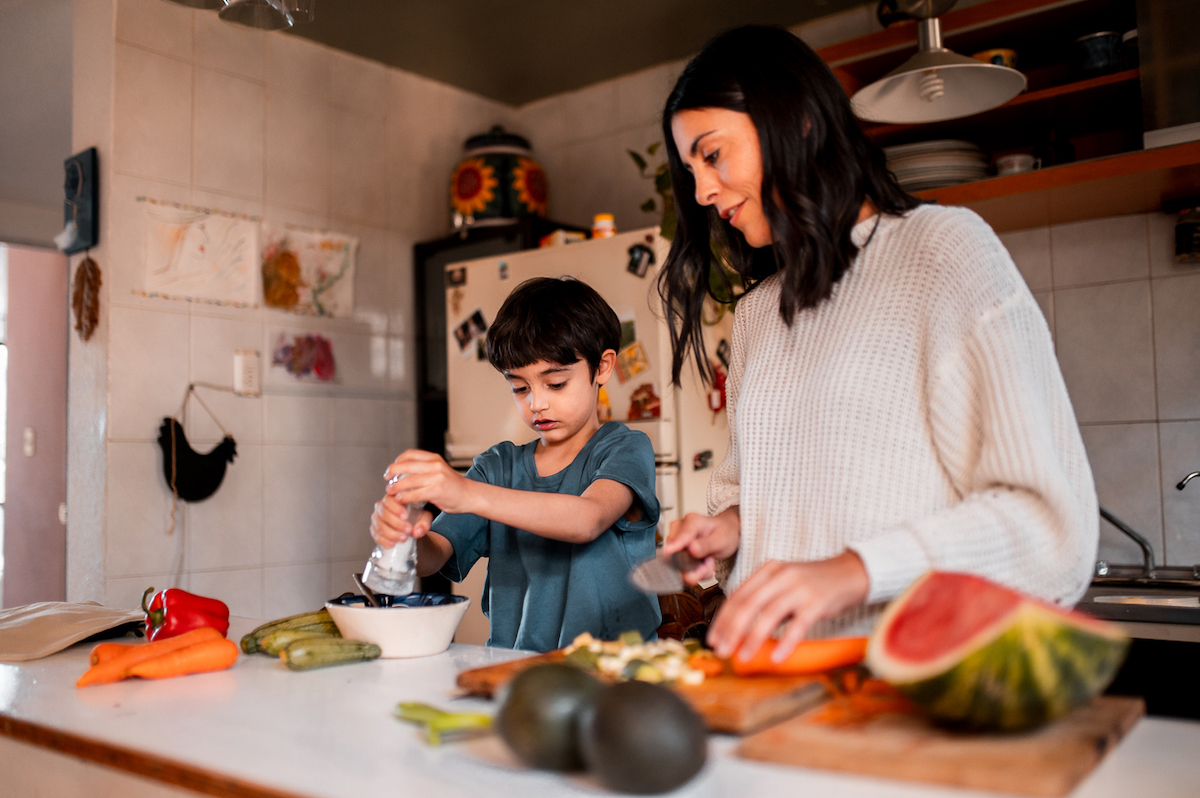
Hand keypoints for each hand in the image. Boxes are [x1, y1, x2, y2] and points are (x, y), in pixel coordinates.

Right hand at [370, 495, 432, 546]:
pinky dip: (383, 540)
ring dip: (391, 533)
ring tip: (403, 538)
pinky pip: (375, 535)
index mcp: (393, 498)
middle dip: (395, 523)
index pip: (389, 500)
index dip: (396, 508)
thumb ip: (423, 523)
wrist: (413, 524)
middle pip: (383, 513)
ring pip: (379, 525)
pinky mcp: (374, 529)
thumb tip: (417, 532)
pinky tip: (392, 544)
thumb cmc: (418, 515)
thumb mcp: (425, 516)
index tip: (406, 517)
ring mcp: (377, 518)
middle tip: (408, 530)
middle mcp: (382, 506)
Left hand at [385, 449, 473, 513]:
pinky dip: (404, 497)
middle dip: (392, 473)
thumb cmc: (453, 486)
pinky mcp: (437, 491)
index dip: (397, 461)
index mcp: (434, 458)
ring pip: (408, 481)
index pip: (410, 454)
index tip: (391, 470)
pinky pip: (414, 494)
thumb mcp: (439, 471)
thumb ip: (425, 469)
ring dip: (396, 487)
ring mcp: (436, 477)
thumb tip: (404, 472)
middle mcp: (435, 465)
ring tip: (390, 492)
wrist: (471, 495)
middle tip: (387, 480)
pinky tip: (400, 500)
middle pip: (405, 465)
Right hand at [662, 508, 739, 585]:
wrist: (726, 533)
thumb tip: (692, 548)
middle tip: (710, 563)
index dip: (674, 545)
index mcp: (692, 521)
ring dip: (695, 570)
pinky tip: (703, 564)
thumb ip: (707, 545)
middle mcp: (680, 529)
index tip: (668, 552)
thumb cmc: (724, 532)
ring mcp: (676, 540)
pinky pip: (681, 569)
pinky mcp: (676, 552)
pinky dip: (694, 572)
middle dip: (694, 566)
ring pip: (677, 564)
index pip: (681, 535)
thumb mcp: (722, 539)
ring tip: (708, 562)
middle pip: (676, 553)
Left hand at [707, 551, 869, 662]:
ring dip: (752, 638)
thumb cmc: (813, 583)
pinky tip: (776, 658)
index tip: (713, 638)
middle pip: (748, 604)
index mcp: (768, 570)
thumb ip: (763, 599)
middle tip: (721, 650)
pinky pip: (798, 625)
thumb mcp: (783, 583)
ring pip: (769, 614)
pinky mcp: (818, 602)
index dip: (722, 619)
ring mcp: (800, 588)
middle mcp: (781, 576)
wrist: (850, 572)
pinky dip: (786, 643)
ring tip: (741, 657)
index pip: (738, 595)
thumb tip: (738, 628)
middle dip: (731, 630)